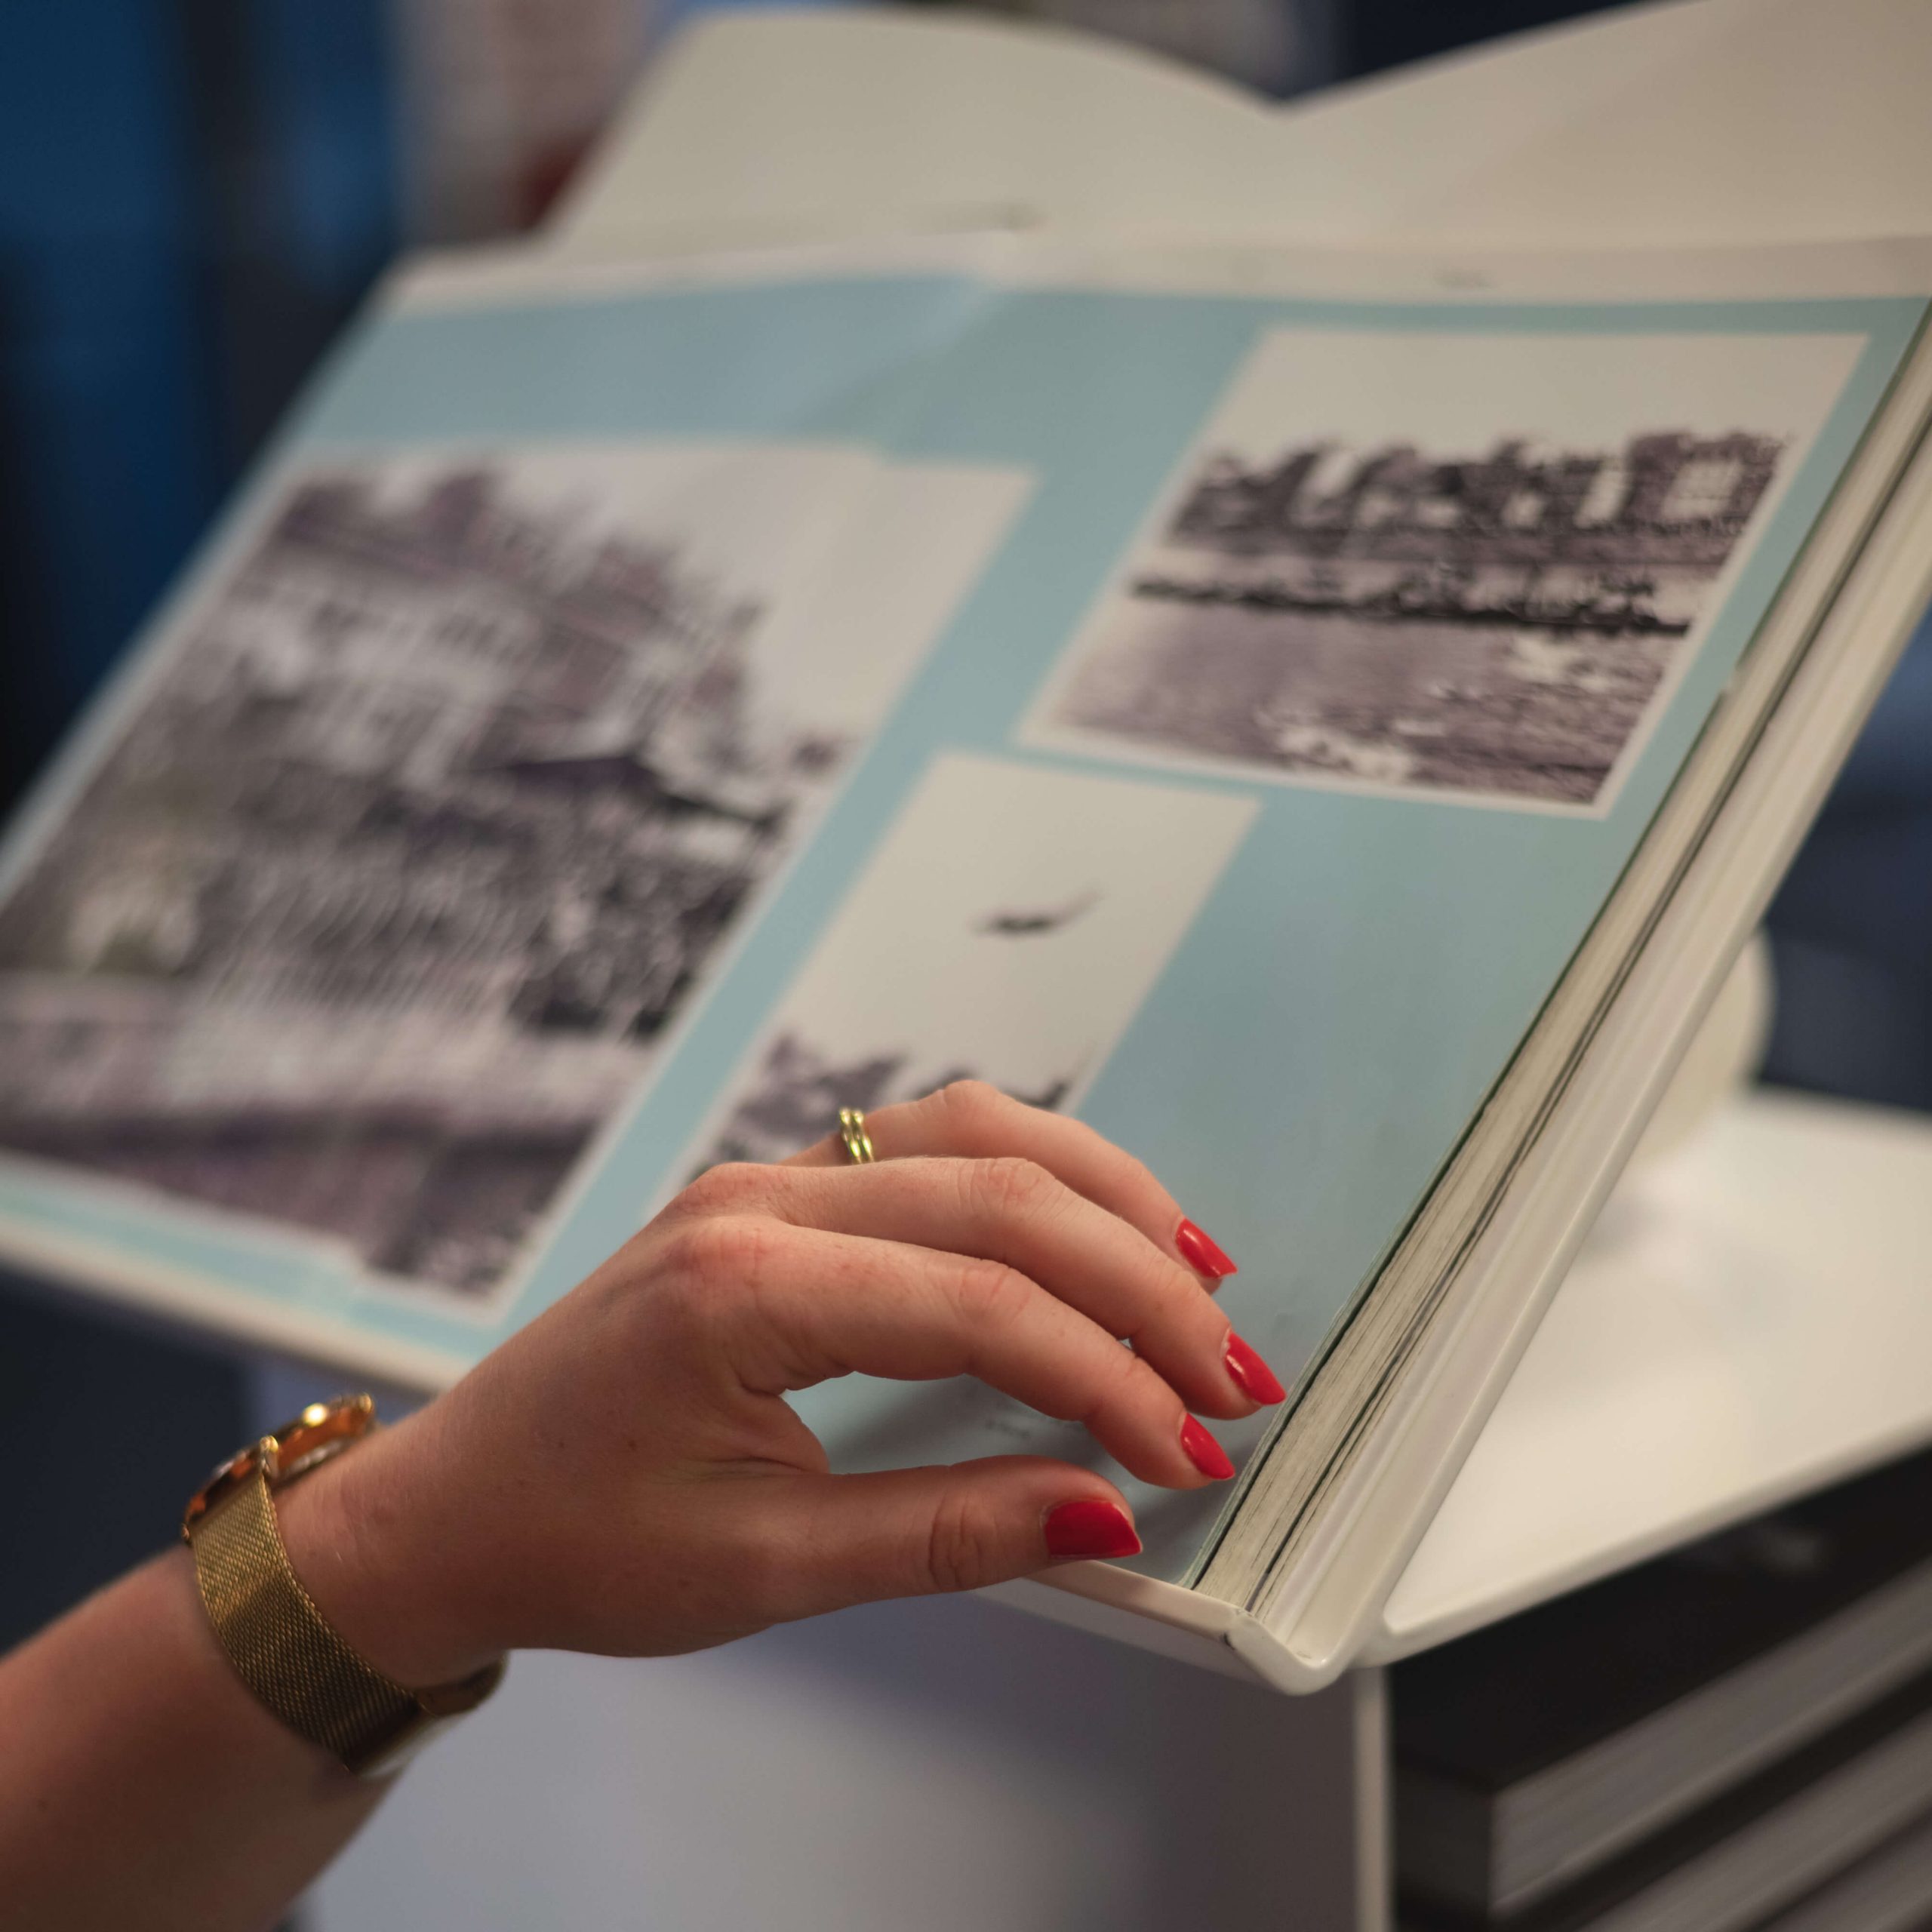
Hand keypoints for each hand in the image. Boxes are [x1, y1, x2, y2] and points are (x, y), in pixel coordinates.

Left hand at [277, 1082, 1281, 1685]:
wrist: (452, 1506)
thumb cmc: (575, 1540)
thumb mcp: (760, 1568)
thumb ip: (941, 1535)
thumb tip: (1101, 1512)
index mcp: (738, 1288)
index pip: (978, 1306)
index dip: (1105, 1377)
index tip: (1186, 1453)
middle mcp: (759, 1200)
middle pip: (1002, 1198)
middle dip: (1138, 1286)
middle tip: (1229, 1377)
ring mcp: (767, 1177)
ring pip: (980, 1134)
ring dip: (1104, 1198)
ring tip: (1201, 1277)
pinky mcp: (781, 1188)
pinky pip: (934, 1140)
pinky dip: (1036, 1175)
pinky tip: (1095, 1221)